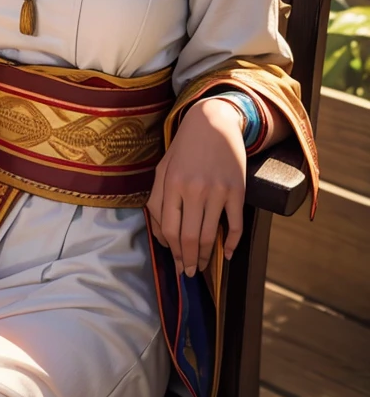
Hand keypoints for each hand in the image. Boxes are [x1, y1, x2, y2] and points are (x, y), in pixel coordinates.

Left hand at [146, 97, 246, 276]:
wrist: (213, 122)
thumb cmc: (184, 150)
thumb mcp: (162, 169)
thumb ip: (158, 201)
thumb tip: (162, 235)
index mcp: (171, 184)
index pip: (170, 229)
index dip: (173, 250)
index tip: (176, 263)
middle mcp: (194, 189)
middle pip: (190, 236)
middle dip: (189, 260)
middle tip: (190, 273)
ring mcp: (217, 190)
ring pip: (211, 234)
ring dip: (207, 256)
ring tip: (203, 267)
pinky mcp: (237, 190)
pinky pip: (236, 224)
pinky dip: (233, 243)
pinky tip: (228, 254)